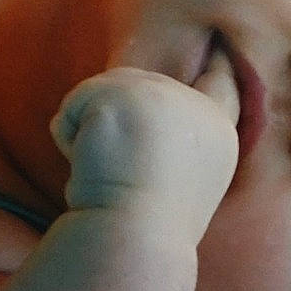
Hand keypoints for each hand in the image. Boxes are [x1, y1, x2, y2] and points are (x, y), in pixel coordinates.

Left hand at [49, 63, 238, 242]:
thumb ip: (165, 142)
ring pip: (101, 96)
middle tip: (119, 177)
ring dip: (89, 136)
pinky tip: (90, 166)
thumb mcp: (174, 183)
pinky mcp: (121, 94)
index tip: (217, 51)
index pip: (222, 84)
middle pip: (136, 87)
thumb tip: (118, 114)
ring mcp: (160, 95)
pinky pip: (72, 108)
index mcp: (217, 134)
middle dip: (111, 126)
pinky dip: (69, 139)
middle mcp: (195, 106)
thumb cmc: (146, 230)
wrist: (135, 239)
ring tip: (108, 174)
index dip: (217, 66)